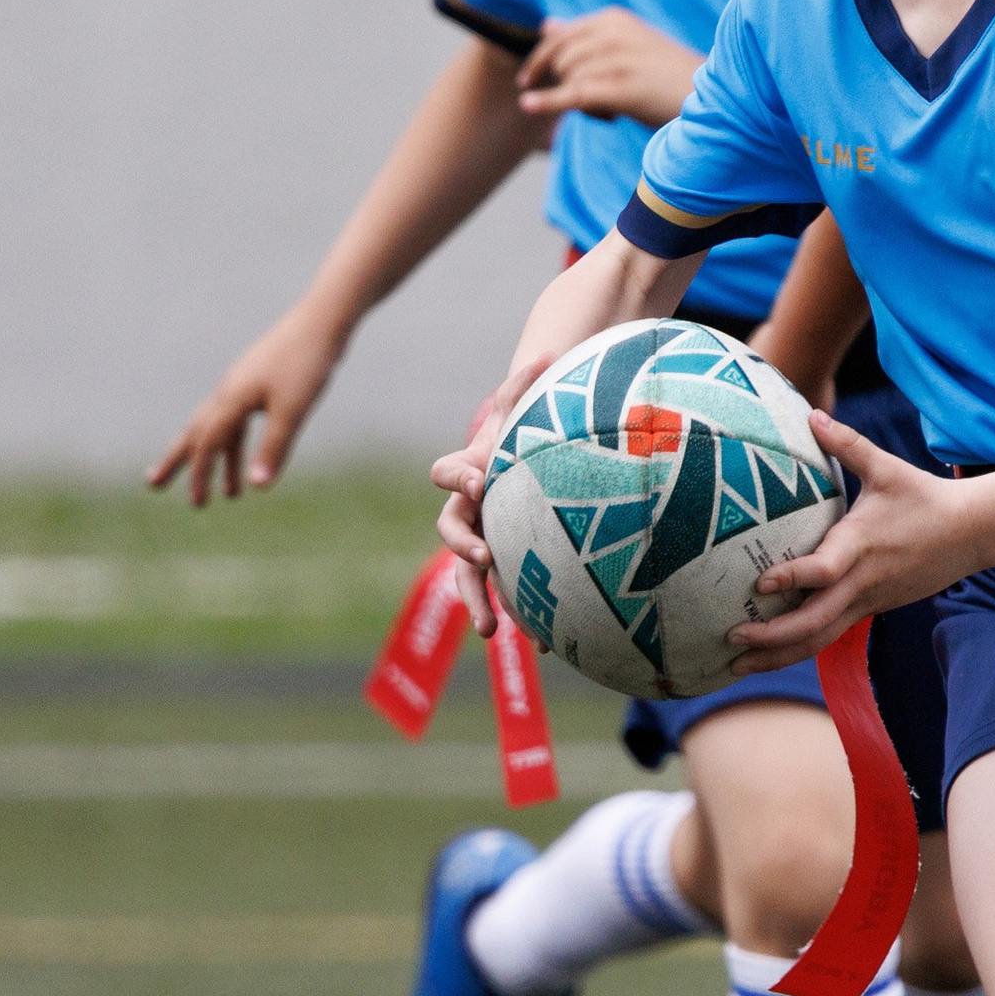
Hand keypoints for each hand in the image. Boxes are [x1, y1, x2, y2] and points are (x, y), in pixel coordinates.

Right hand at [148, 307, 343, 502]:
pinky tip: (247, 452)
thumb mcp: (293, 410)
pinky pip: (238, 417)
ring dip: (219, 459)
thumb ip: (275, 447)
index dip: (200, 474)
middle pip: (195, 432)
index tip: (198, 503)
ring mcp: (242, 383)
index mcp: (232, 398)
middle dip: (177, 460)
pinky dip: (238, 440)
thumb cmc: (308, 363)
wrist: (323, 320)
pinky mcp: (258, 379)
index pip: (207, 443)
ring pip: (219, 426)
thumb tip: (258, 486)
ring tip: (230, 495)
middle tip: (153, 484)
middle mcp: (229, 390)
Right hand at [431, 384, 521, 629]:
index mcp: (469, 471)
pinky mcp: (504, 567)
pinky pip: (505, 594)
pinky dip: (520, 615)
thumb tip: (545, 352)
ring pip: (469, 575)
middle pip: (451, 532)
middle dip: (464, 547)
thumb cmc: (525, 436)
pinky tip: (543, 643)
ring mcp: (482, 541)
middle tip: (485, 559)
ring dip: (477, 601)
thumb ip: (527, 385)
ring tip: (491, 630)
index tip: (481, 481)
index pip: (448, 473)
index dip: (460, 477)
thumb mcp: (526, 411)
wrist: (529, 466)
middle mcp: (468, 510)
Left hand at [514, 13, 701, 130]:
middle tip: (597, 105)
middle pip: (561, 59)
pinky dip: (548, 102)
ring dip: (580, 102)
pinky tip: (528, 106)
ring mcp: (616, 59)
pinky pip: (573, 95)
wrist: (713, 97)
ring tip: (611, 112)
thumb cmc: (668, 75)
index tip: (527, 81)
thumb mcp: (626, 45)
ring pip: (569, 80)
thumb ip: (585, 34)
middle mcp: (612, 33)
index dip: (540, 59)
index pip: (559, 36)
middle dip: (564, 84)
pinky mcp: (620, 87)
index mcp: (613, 19)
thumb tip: (547, 24)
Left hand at [727, 419, 989, 661]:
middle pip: (814, 624)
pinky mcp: (870, 610)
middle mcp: (861, 582)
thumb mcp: (886, 467)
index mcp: (861, 545)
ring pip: (819, 640)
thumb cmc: (923, 497)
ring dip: (778, 656)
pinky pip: (829, 636)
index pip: (824, 571)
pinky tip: (768, 655)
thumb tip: (810, 414)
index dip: (793, 579)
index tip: (760, 583)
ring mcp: (866, 602)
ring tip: (736, 665)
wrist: (970, 534)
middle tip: (730, 636)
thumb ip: (846, 443)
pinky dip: (798, 649)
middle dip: (770, 637)